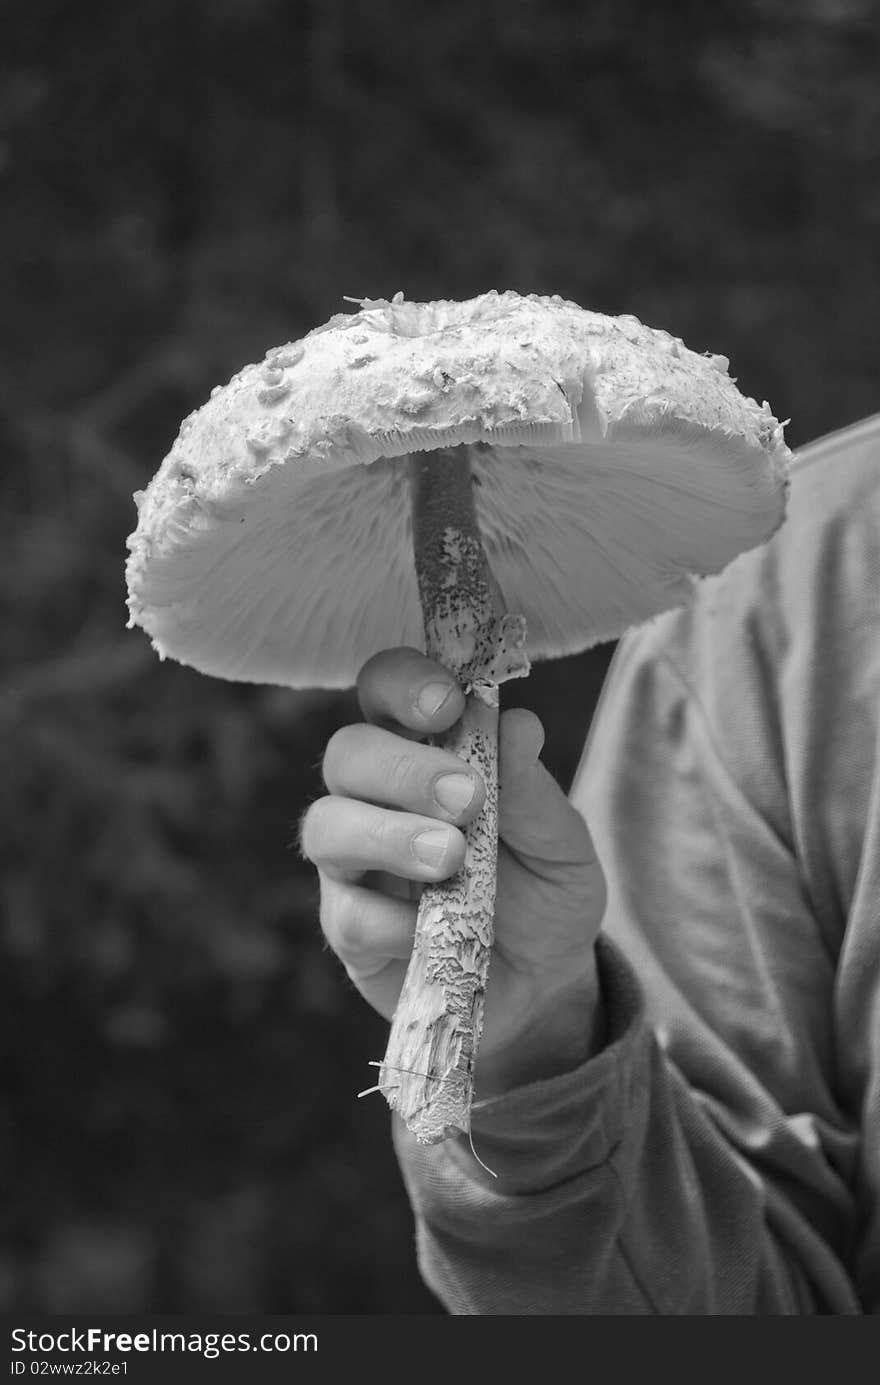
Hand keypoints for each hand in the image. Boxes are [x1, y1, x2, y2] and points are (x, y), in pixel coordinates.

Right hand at [300, 648, 607, 1098]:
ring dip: (387, 837)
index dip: (404, 682)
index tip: (447, 703)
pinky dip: (391, 919)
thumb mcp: (562, 844)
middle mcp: (376, 796)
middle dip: (401, 768)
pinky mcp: (349, 930)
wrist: (546, 984)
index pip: (386, 688)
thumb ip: (534, 792)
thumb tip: (518, 724)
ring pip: (326, 827)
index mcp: (425, 749)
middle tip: (466, 798)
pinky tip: (432, 929)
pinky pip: (346, 914)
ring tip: (450, 860)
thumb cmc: (545, 891)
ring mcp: (353, 864)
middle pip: (347, 753)